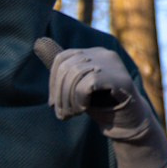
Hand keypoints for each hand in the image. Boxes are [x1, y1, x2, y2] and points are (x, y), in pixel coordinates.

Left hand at [33, 37, 166, 167]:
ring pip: (75, 74)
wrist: (130, 124)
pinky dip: (80, 99)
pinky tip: (85, 108)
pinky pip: (88, 83)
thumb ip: (63, 72)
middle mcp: (103, 54)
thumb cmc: (102, 106)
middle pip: (67, 67)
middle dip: (59, 94)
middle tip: (62, 115)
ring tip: (72, 114)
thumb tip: (37, 43)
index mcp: (92, 53)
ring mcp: (113, 64)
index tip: (54, 104)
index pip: (62, 59)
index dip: (53, 82)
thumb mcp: (77, 88)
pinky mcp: (120, 78)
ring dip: (69, 99)